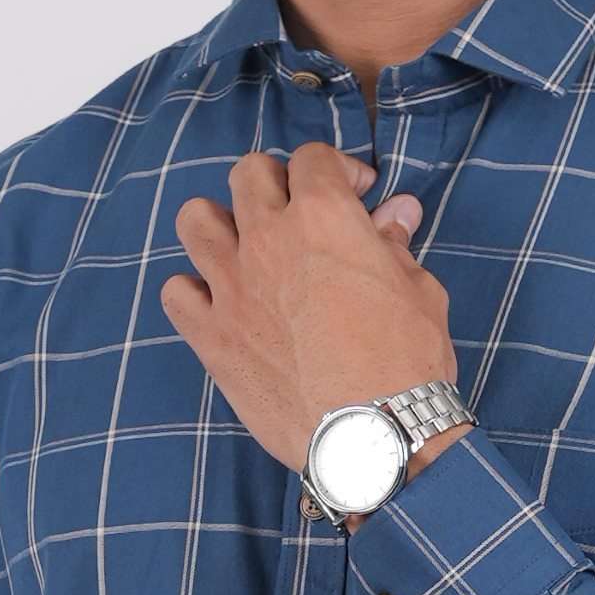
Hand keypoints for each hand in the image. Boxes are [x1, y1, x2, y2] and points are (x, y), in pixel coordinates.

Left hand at [161, 143, 448, 482]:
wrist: (371, 436)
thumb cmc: (406, 363)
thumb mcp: (418, 292)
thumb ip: (395, 245)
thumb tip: (397, 213)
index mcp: (323, 216)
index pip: (312, 157)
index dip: (337, 170)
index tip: (355, 195)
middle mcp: (268, 239)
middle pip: (248, 173)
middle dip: (276, 183)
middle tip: (298, 214)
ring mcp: (231, 286)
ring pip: (195, 219)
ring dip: (219, 223)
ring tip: (245, 248)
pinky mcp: (211, 336)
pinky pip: (176, 292)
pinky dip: (193, 291)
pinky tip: (221, 304)